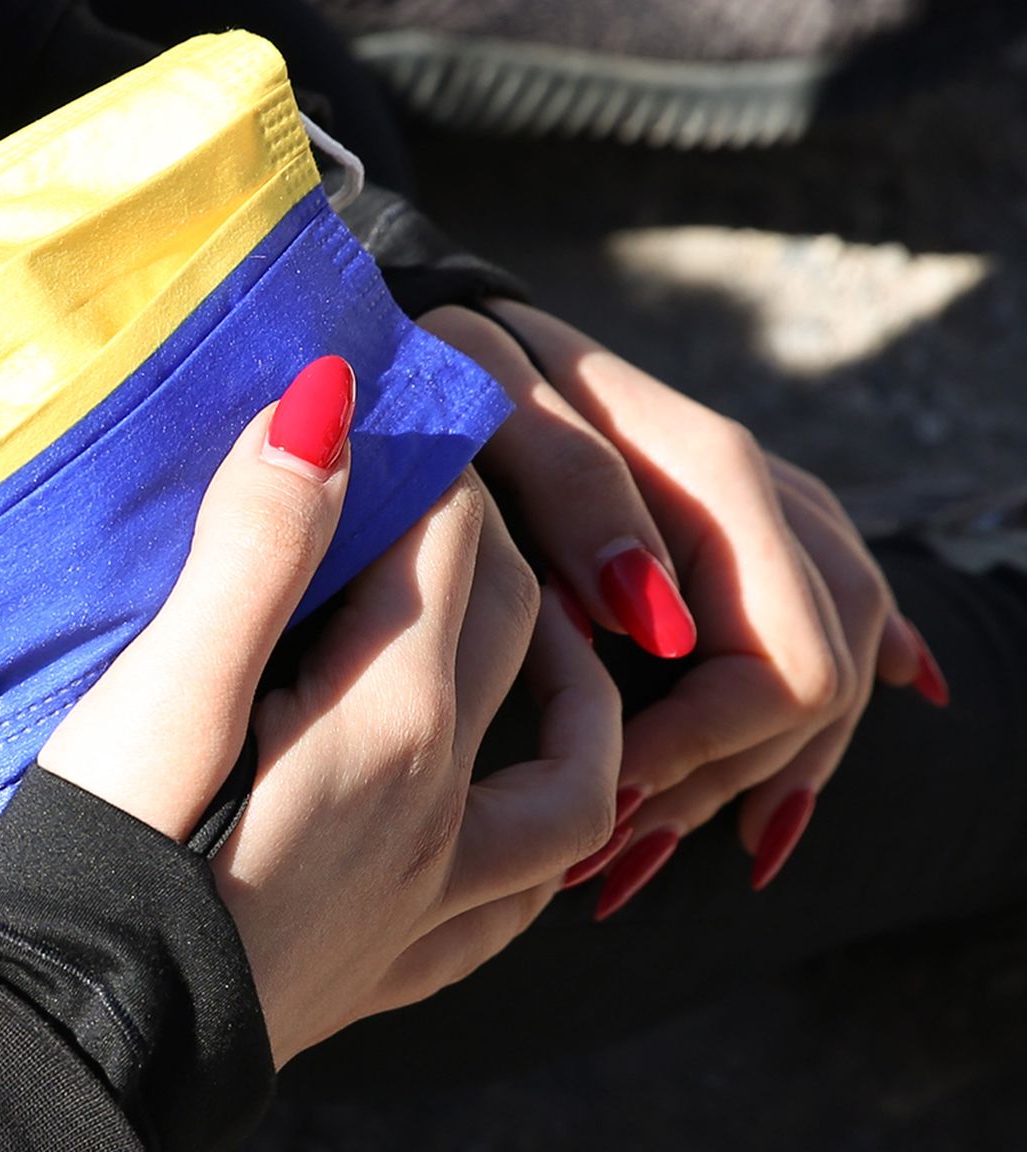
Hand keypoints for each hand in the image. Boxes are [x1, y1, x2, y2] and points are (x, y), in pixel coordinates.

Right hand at [40, 357, 620, 1064]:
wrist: (73, 1040)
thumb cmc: (101, 857)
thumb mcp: (161, 690)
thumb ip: (256, 550)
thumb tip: (331, 405)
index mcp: (388, 722)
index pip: (452, 540)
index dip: (428, 457)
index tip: (384, 409)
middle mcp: (440, 806)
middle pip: (512, 626)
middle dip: (487, 531)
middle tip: (423, 479)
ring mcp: (430, 896)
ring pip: (571, 771)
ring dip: (571, 681)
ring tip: (525, 627)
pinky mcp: (395, 962)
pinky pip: (521, 896)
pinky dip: (547, 835)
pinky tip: (513, 810)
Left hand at [418, 300, 947, 913]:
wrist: (452, 327)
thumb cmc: (453, 361)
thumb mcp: (490, 395)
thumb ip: (576, 486)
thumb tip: (659, 617)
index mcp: (710, 469)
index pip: (785, 658)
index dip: (703, 745)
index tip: (602, 789)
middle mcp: (763, 497)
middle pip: (822, 683)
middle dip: (722, 779)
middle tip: (607, 846)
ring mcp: (765, 520)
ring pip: (831, 674)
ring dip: (747, 779)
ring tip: (631, 849)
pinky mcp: (741, 546)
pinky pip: (810, 646)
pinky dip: (777, 741)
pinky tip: (753, 816)